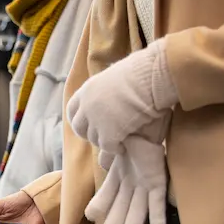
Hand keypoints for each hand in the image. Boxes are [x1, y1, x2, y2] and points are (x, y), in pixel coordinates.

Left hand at [66, 39, 176, 153]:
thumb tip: (105, 98)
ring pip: (93, 139)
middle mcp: (87, 105)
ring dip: (104, 141)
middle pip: (78, 128)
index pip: (72, 110)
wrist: (151, 77)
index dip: (79, 119)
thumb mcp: (114, 79)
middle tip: (103, 136)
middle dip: (89, 134)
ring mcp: (96, 119)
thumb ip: (103, 92)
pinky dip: (115, 149)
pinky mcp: (108, 132)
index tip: (87, 125)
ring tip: (118, 139)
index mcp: (87, 90)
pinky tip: (123, 146)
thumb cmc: (142, 74)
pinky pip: (107, 147)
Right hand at [85, 135, 166, 223]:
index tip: (92, 215)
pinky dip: (157, 216)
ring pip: (138, 209)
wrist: (149, 127)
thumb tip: (102, 162)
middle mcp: (129, 185)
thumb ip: (105, 157)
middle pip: (120, 208)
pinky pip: (157, 202)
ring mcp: (144, 186)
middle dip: (115, 220)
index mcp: (115, 178)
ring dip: (134, 221)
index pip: (104, 197)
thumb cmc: (129, 136)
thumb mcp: (112, 148)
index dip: (98, 207)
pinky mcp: (158, 183)